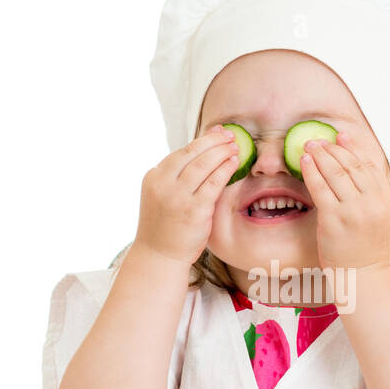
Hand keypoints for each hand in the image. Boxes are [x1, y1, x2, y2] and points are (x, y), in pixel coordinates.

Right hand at [134, 126, 240, 264]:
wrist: (158, 255)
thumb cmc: (165, 226)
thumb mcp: (163, 195)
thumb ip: (177, 177)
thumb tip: (203, 152)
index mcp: (154, 177)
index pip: (181, 152)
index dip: (202, 140)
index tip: (217, 132)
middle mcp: (163, 184)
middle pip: (193, 154)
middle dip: (214, 141)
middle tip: (230, 135)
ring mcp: (178, 197)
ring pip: (204, 165)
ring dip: (222, 152)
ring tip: (235, 146)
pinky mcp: (194, 210)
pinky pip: (214, 183)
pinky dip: (226, 169)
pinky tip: (235, 162)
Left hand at [298, 131, 389, 271]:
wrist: (363, 277)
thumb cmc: (368, 250)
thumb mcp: (381, 220)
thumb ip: (374, 198)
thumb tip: (358, 175)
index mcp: (385, 201)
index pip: (369, 166)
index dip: (354, 149)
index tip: (342, 137)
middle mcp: (372, 202)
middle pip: (351, 166)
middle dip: (334, 148)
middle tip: (319, 139)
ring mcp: (353, 210)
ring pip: (336, 173)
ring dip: (322, 155)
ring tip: (310, 145)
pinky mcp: (334, 219)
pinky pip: (320, 188)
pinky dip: (312, 171)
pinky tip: (305, 161)